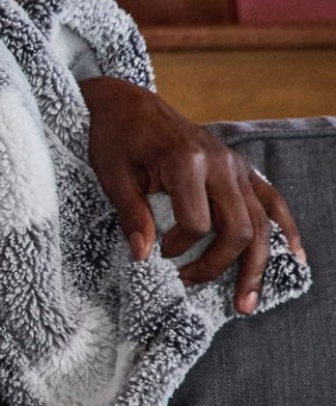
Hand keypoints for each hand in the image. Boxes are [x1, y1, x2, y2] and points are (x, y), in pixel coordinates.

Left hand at [80, 76, 304, 312]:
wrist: (129, 104)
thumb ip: (132, 215)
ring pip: (261, 221)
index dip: (177, 247)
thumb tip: (143, 256)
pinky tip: (293, 258)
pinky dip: (284, 230)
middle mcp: (221, 163)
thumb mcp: (112, 176)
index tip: (155, 253)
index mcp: (186, 162)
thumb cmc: (115, 139)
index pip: (197, 223)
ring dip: (256, 264)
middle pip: (239, 228)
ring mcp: (235, 165)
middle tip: (191, 286)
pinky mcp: (240, 168)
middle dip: (219, 266)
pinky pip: (271, 200)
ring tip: (246, 301)